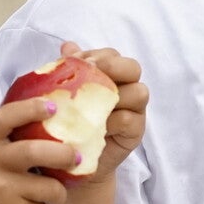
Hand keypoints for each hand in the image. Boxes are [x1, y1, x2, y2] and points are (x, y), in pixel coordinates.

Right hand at [0, 96, 76, 203]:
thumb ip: (3, 143)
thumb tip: (48, 125)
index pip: (5, 117)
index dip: (31, 108)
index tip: (52, 107)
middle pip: (35, 150)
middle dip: (64, 153)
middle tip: (75, 156)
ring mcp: (2, 188)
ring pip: (50, 184)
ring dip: (60, 190)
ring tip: (57, 193)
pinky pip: (45, 203)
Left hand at [56, 41, 147, 181]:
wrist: (70, 158)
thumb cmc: (67, 123)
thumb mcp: (63, 94)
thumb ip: (68, 71)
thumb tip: (67, 46)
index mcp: (110, 76)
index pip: (112, 55)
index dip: (96, 55)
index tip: (76, 62)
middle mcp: (126, 89)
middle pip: (133, 67)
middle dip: (113, 66)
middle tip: (92, 71)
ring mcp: (134, 110)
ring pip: (139, 92)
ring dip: (115, 94)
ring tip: (91, 102)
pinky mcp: (135, 132)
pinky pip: (130, 119)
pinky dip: (112, 119)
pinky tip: (94, 125)